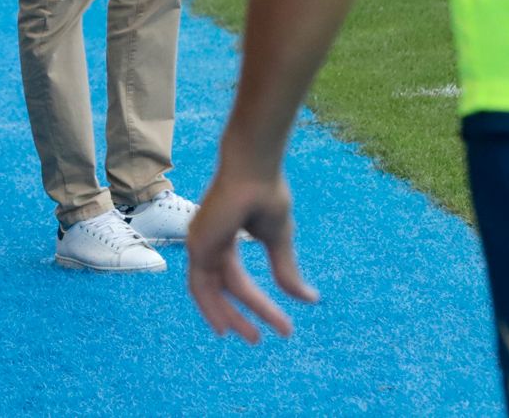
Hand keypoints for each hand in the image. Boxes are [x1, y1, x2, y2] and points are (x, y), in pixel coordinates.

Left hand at [186, 165, 317, 343]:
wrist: (255, 169)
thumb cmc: (267, 193)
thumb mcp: (279, 241)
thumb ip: (286, 271)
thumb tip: (310, 300)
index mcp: (226, 236)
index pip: (236, 279)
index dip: (253, 303)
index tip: (277, 324)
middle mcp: (209, 241)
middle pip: (221, 288)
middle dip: (238, 314)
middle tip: (257, 339)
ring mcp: (200, 242)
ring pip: (212, 291)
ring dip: (231, 315)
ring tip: (253, 337)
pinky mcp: (197, 244)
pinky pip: (202, 285)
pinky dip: (211, 307)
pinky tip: (225, 325)